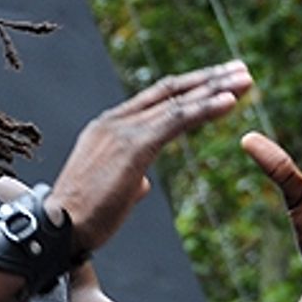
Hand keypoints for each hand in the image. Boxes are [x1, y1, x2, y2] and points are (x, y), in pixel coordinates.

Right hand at [50, 60, 254, 254]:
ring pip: (177, 101)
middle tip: (241, 70)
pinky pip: (175, 121)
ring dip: (215, 89)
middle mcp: (115, 121)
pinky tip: (229, 102)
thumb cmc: (83, 218)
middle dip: (209, 79)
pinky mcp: (131, 147)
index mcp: (109, 128)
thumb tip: (143, 183)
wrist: (56, 230)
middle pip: (170, 91)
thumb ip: (130, 177)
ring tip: (245, 81)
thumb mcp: (113, 191)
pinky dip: (204, 109)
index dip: (190, 89)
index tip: (219, 82)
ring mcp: (122, 131)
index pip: (157, 99)